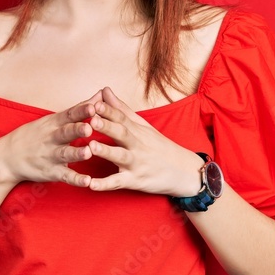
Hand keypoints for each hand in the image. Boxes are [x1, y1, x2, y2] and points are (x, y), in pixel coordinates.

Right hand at [0, 91, 102, 187]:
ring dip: (77, 153)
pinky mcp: (51, 172)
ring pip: (65, 154)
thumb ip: (79, 109)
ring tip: (88, 152)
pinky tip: (87, 181)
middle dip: (78, 130)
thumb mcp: (54, 119)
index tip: (94, 105)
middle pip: (66, 132)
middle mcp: (52, 138)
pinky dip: (76, 179)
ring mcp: (51, 155)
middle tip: (89, 127)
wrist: (7, 157)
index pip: (69, 114)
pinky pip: (65, 176)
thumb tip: (101, 94)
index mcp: (54, 123)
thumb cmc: (36, 135)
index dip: (82, 110)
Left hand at [85, 87, 201, 196]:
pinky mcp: (135, 181)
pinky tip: (90, 185)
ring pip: (120, 157)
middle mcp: (137, 146)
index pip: (122, 117)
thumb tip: (104, 89)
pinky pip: (118, 183)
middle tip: (91, 119)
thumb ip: (121, 109)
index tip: (94, 102)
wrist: (184, 171)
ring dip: (106, 152)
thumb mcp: (143, 126)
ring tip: (91, 147)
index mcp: (137, 131)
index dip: (109, 110)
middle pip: (122, 134)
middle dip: (107, 127)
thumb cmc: (159, 147)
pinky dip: (104, 185)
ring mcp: (136, 164)